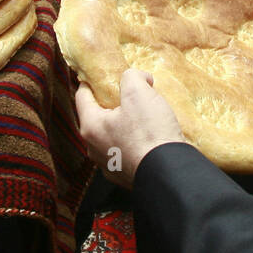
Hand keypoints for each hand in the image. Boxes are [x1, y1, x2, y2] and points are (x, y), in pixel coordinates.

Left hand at [75, 71, 185, 189]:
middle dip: (110, 105)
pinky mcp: (126, 176)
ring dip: (122, 125)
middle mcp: (94, 148)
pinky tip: (148, 137)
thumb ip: (131, 77)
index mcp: (91, 126)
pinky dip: (133, 142)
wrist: (170, 171)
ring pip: (111, 137)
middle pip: (97, 118)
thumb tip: (139, 78)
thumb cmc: (149, 133)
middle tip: (126, 94)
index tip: (96, 76)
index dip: (89, 83)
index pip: (82, 97)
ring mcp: (109, 165)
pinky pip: (125, 152)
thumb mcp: (138, 92)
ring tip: (141, 116)